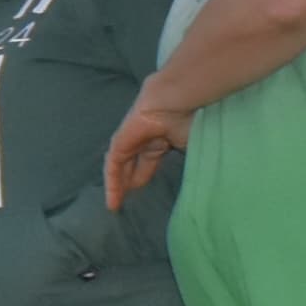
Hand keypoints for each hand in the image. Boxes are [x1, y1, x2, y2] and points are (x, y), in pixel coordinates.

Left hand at [101, 82, 190, 209]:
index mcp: (160, 139)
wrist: (176, 100)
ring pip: (120, 167)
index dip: (144, 176)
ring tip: (115, 206)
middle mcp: (143, 140)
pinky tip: (113, 201)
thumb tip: (192, 180)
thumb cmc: (189, 120)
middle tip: (125, 203)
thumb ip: (185, 161)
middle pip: (132, 165)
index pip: (148, 162)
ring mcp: (130, 139)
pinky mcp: (120, 142)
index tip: (145, 193)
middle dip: (129, 182)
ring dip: (117, 186)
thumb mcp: (188, 146)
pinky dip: (112, 183)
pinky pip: (113, 165)